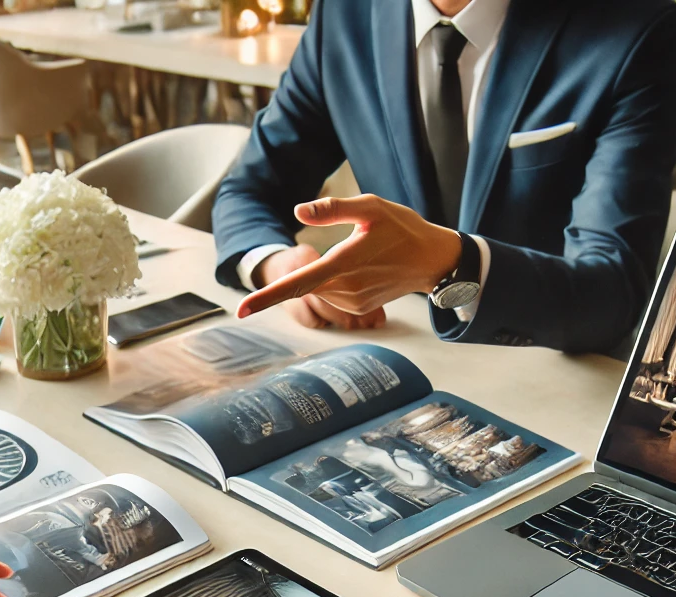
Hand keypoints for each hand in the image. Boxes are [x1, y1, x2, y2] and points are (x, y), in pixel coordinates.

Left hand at [238, 196, 461, 319]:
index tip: (242, 310)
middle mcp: (346, 289)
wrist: (433, 260)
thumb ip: (333, 209)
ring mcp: (352, 303)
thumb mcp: (370, 207)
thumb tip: (297, 211)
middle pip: (307, 282)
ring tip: (363, 254)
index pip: (298, 282)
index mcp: (344, 263)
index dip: (267, 296)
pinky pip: (333, 293)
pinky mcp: (358, 309)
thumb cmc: (402, 228)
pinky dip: (338, 280)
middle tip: (351, 245)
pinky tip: (363, 268)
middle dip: (309, 266)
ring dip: (328, 271)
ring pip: (319, 287)